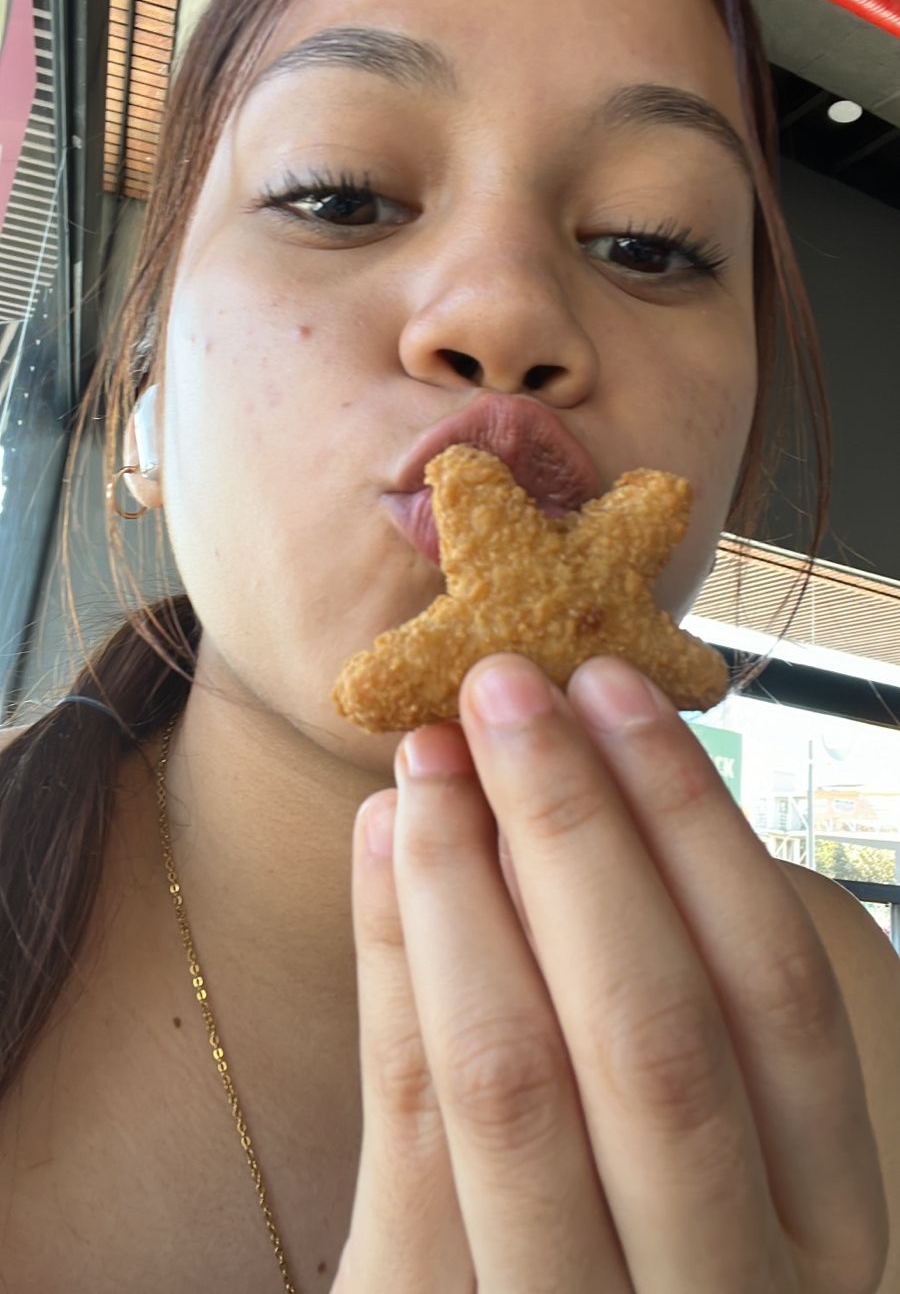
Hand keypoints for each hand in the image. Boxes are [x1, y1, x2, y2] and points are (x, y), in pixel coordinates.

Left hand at [333, 654, 887, 1291]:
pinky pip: (406, 1124)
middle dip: (578, 832)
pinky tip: (381, 843)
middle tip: (511, 685)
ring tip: (431, 752)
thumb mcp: (727, 1192)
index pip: (779, 1000)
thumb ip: (698, 1037)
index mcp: (825, 1240)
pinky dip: (394, 957)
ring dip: (469, 880)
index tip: (622, 696)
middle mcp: (725, 1293)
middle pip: (654, 1025)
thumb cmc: (651, 1275)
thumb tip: (615, 803)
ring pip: (519, 1074)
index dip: (698, 830)